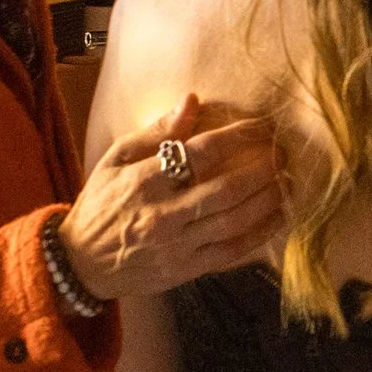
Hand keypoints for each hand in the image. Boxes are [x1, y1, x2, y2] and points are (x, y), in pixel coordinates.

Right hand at [61, 96, 284, 303]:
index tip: (262, 125)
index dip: (238, 135)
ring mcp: (176, 246)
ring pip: (235, 221)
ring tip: (290, 180)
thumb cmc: (101, 203)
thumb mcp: (115, 160)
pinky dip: (261, 233)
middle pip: (227, 189)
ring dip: (269, 199)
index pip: (201, 152)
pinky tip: (281, 215)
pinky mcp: (186, 270)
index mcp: (143, 183)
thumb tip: (192, 101)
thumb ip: (156, 132)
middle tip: (286, 152)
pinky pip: (232, 251)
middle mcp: (162, 215)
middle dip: (264, 168)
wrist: (81, 263)